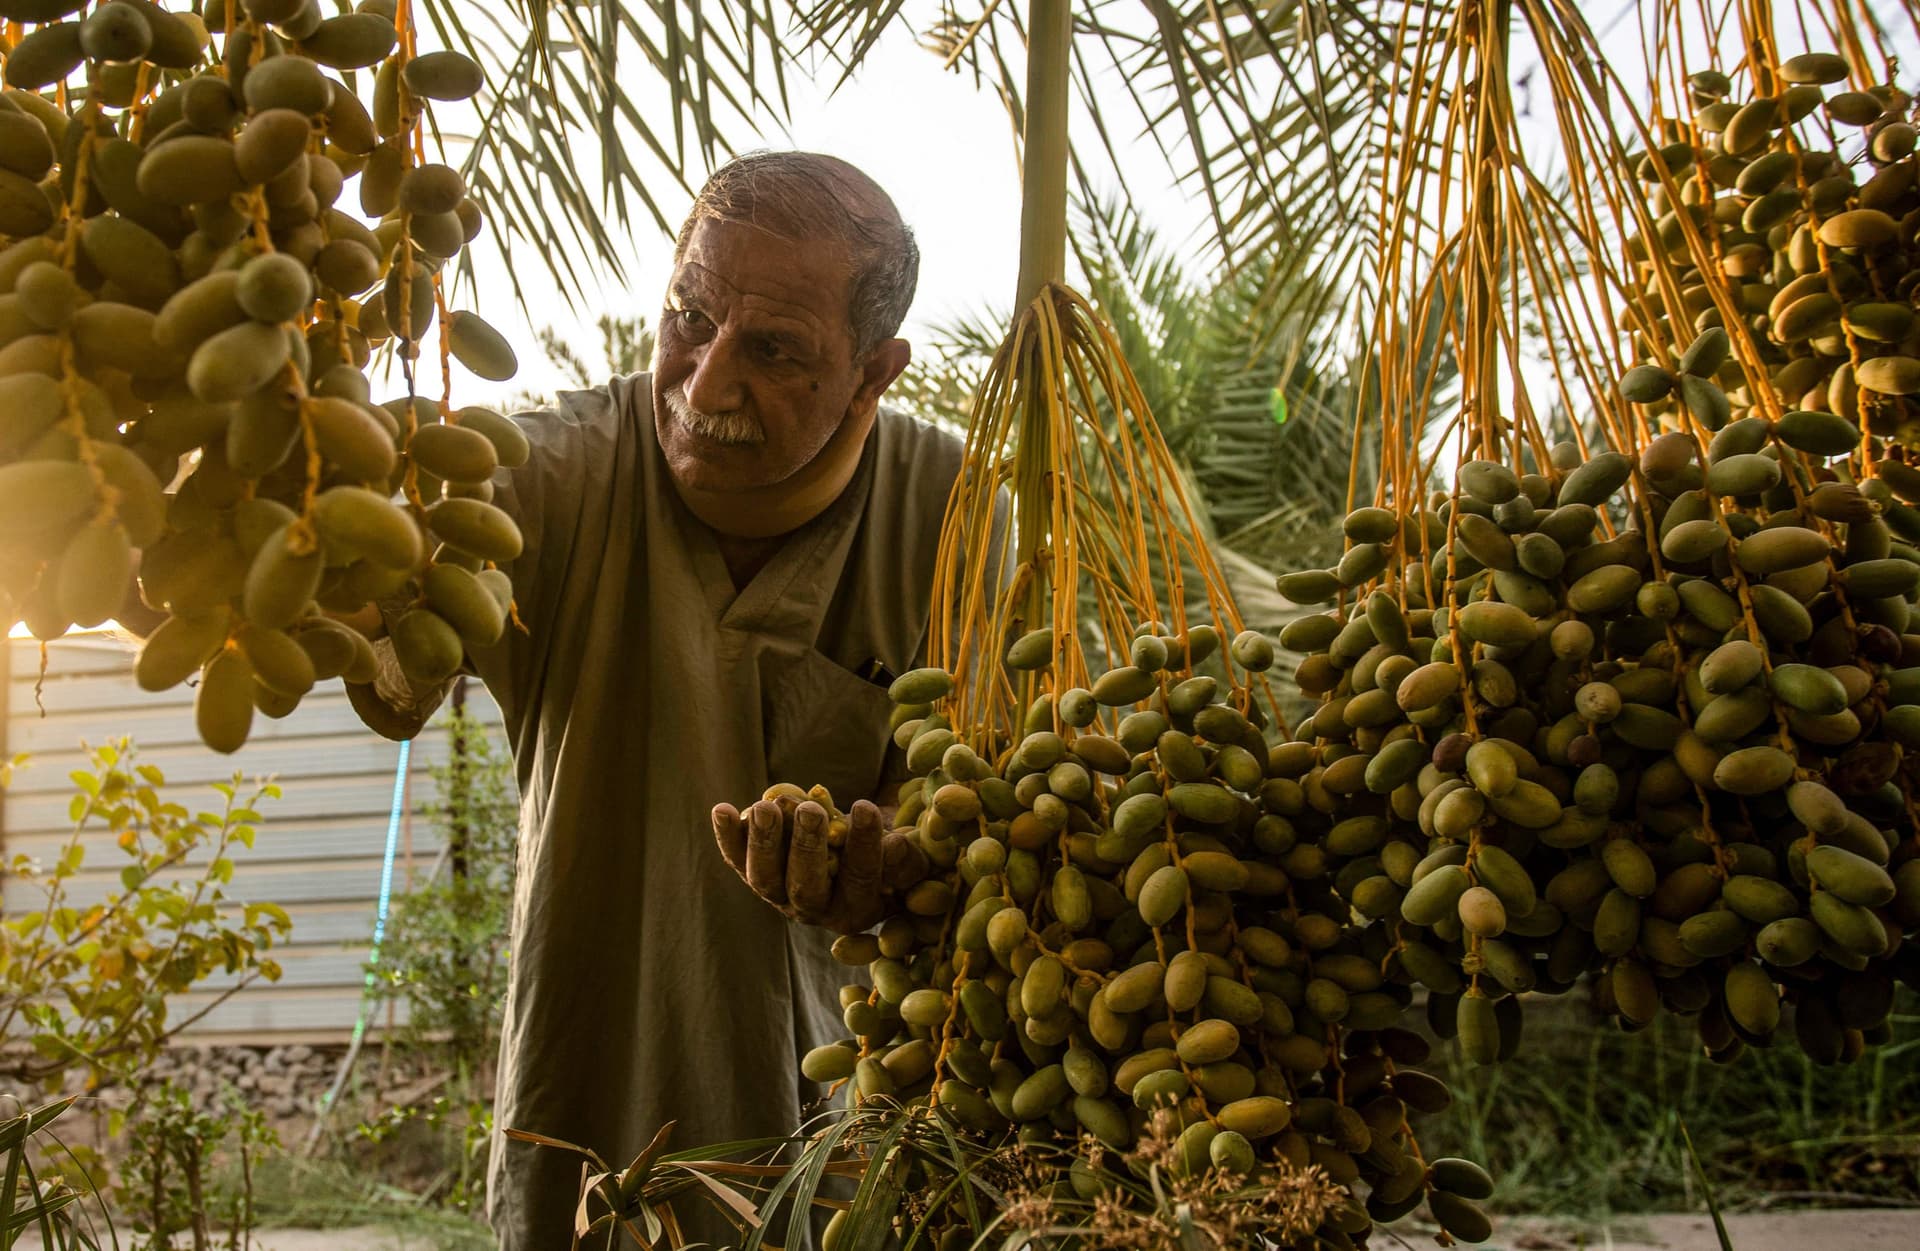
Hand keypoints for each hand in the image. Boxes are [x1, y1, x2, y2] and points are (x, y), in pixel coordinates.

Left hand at [712, 798, 928, 934]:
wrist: (851, 848)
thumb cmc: (887, 853)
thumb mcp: (907, 857)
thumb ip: (905, 856)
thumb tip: (893, 847)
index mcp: (858, 909)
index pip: (859, 879)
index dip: (863, 844)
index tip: (865, 806)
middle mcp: (814, 910)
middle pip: (805, 887)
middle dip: (806, 848)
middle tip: (810, 811)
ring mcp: (779, 894)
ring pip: (765, 878)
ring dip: (763, 842)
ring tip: (767, 807)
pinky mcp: (754, 872)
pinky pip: (736, 858)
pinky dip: (727, 835)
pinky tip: (722, 809)